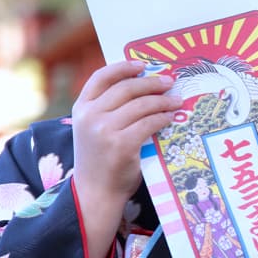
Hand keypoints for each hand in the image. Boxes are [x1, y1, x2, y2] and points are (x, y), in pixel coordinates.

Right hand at [72, 61, 181, 203]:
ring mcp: (104, 130)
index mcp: (81, 108)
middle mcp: (90, 116)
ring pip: (141, 105)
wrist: (95, 192)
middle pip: (126, 88)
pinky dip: (164, 118)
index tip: (143, 65)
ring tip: (176, 100)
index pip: (101, 77)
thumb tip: (143, 85)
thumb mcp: (94, 129)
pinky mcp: (122, 144)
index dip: (123, 67)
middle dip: (151, 83)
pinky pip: (149, 123)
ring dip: (163, 100)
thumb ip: (108, 108)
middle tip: (170, 82)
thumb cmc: (100, 159)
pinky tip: (171, 117)